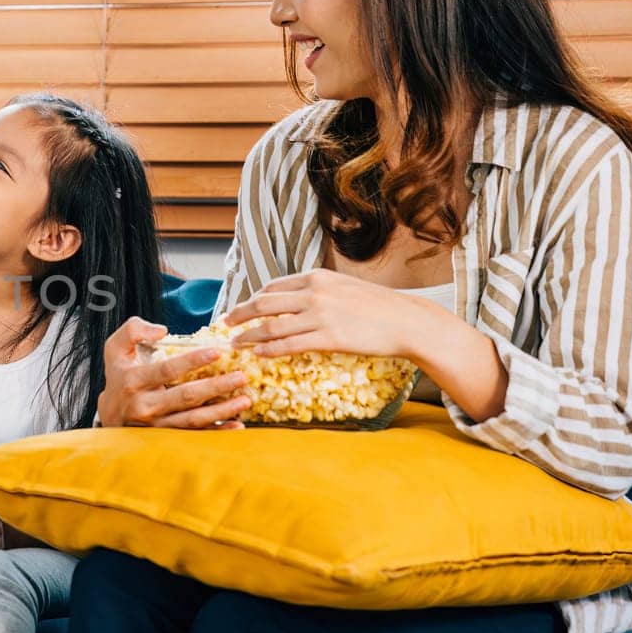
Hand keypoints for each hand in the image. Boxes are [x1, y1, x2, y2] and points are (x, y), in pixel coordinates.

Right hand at [96, 317, 250, 428]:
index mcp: (134, 380)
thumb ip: (133, 330)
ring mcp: (156, 425)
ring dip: (222, 410)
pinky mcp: (166, 437)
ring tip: (246, 399)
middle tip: (241, 376)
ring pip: (193, 420)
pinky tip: (237, 424)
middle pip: (185, 397)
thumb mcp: (115, 347)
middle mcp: (145, 405)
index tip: (217, 352)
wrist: (110, 412)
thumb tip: (162, 330)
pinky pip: (195, 435)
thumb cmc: (119, 374)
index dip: (192, 361)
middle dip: (216, 387)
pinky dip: (217, 431)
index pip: (167, 370)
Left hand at [223, 269, 437, 359]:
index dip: (251, 299)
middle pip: (263, 303)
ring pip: (271, 326)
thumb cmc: (377, 306)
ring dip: (248, 336)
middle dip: (239, 314)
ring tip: (235, 344)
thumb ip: (317, 291)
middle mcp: (314, 292)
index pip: (272, 287)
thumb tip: (293, 300)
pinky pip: (289, 345)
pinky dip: (269, 350)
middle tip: (224, 325)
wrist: (407, 320)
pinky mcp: (329, 337)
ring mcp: (321, 315)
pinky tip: (258, 355)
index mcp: (316, 277)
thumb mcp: (342, 287)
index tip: (240, 310)